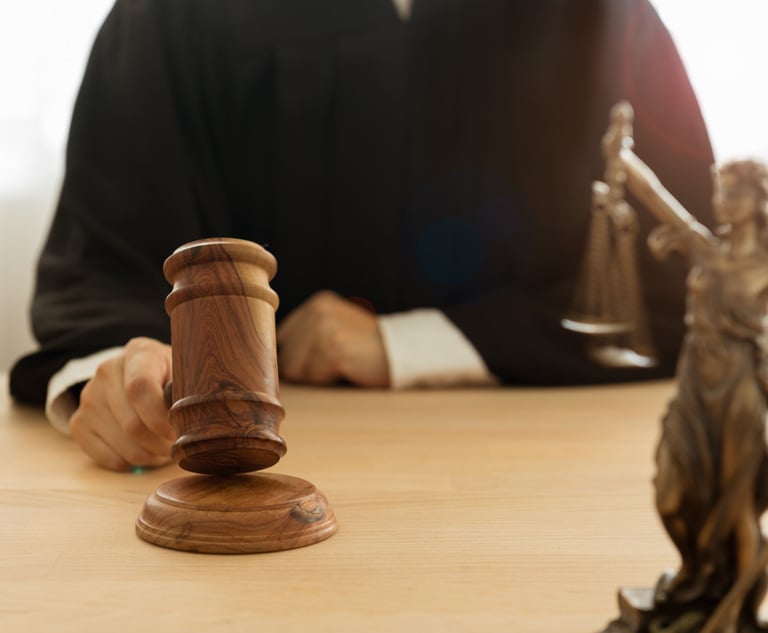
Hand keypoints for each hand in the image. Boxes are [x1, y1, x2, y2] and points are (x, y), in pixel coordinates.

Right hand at [69, 337, 174, 470]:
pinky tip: (145, 452)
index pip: (140, 387)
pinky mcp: (78, 423)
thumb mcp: (183, 372)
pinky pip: (109, 458)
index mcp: (138, 352)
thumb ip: (185, 390)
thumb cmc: (169, 376)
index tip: (177, 434)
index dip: (159, 418)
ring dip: (150, 456)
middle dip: (161, 444)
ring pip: (123, 445)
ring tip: (164, 449)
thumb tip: (184, 419)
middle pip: (133, 424)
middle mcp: (107, 371)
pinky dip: (132, 463)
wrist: (138, 375)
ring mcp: (89, 397)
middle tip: (177, 447)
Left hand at [277, 291, 388, 386]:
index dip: (293, 357)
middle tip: (333, 364)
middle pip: (285, 356)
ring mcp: (325, 330)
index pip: (280, 339)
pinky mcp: (334, 350)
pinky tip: (347, 370)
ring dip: (316, 376)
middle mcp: (318, 312)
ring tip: (339, 365)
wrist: (399, 353)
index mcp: (317, 304)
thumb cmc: (363, 348)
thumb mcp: (334, 328)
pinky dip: (328, 381)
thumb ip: (304, 334)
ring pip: (295, 370)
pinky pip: (313, 378)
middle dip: (305, 368)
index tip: (316, 360)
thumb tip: (268, 356)